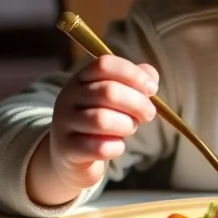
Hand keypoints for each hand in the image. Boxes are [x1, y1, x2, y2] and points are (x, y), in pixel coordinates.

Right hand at [27, 56, 158, 203]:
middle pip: (108, 92)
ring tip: (131, 128)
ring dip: (127, 125)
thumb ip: (135, 81)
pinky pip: (98, 148)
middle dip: (138, 103)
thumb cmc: (101, 117)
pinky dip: (116, 147)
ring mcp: (64, 123)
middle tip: (149, 114)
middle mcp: (69, 97)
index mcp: (82, 78)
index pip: (105, 65)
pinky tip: (117, 145)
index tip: (153, 89)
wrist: (69, 153)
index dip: (134, 74)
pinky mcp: (67, 149)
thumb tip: (151, 80)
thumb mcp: (116, 95)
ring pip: (102, 120)